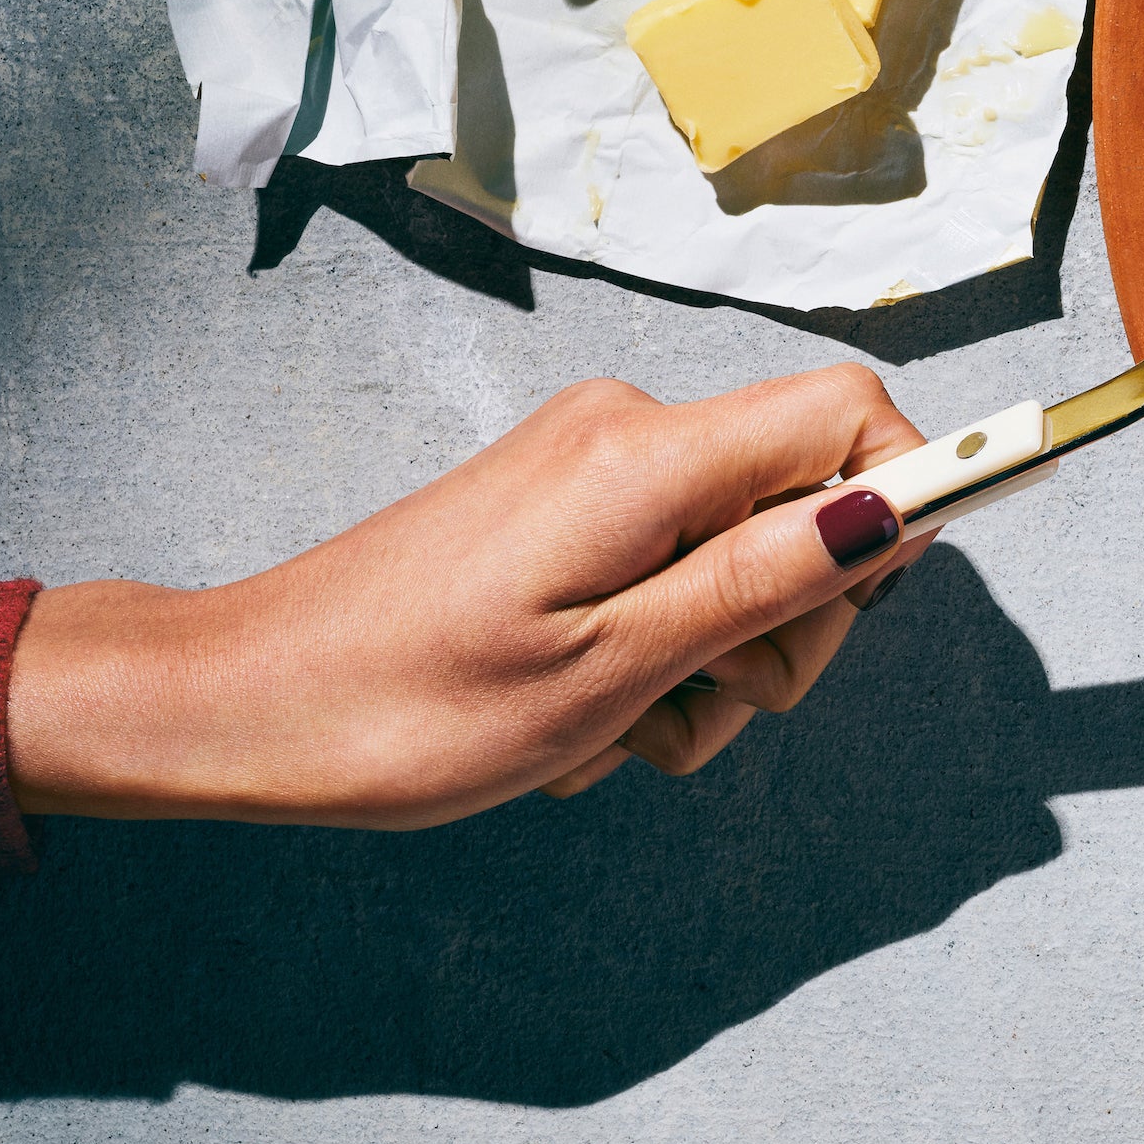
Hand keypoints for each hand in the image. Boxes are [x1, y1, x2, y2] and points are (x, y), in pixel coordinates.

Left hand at [4, 365, 928, 823]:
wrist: (236, 708)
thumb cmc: (403, 709)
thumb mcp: (611, 673)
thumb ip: (764, 582)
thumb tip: (898, 511)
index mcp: (646, 458)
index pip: (849, 412)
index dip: (907, 493)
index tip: (888, 598)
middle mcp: (627, 433)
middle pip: (810, 498)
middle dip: (793, 625)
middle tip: (698, 709)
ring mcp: (590, 468)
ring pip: (742, 555)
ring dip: (713, 664)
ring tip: (617, 731)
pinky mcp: (561, 508)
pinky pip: (670, 570)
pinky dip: (654, 654)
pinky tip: (582, 717)